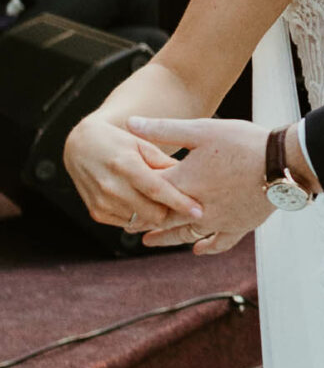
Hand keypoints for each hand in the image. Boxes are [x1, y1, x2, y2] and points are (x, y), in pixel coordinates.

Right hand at [63, 114, 203, 237]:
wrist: (80, 148)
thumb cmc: (118, 143)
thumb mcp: (142, 144)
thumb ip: (165, 163)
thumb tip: (192, 180)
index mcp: (126, 165)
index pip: (157, 191)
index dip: (180, 203)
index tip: (199, 211)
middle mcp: (111, 186)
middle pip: (153, 213)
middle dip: (171, 212)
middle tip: (184, 206)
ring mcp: (102, 202)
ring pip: (142, 222)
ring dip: (155, 215)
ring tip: (163, 203)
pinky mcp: (97, 213)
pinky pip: (128, 224)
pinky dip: (139, 217)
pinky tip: (143, 203)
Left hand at [127, 117, 273, 253]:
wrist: (282, 163)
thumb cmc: (243, 143)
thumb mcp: (201, 130)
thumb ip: (164, 129)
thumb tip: (131, 124)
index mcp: (183, 182)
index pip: (148, 192)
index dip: (132, 192)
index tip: (119, 194)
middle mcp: (196, 207)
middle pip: (161, 218)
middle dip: (143, 221)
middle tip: (127, 224)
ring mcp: (217, 220)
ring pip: (184, 234)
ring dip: (165, 238)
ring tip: (149, 241)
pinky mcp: (238, 226)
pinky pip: (219, 242)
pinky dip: (206, 247)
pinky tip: (197, 250)